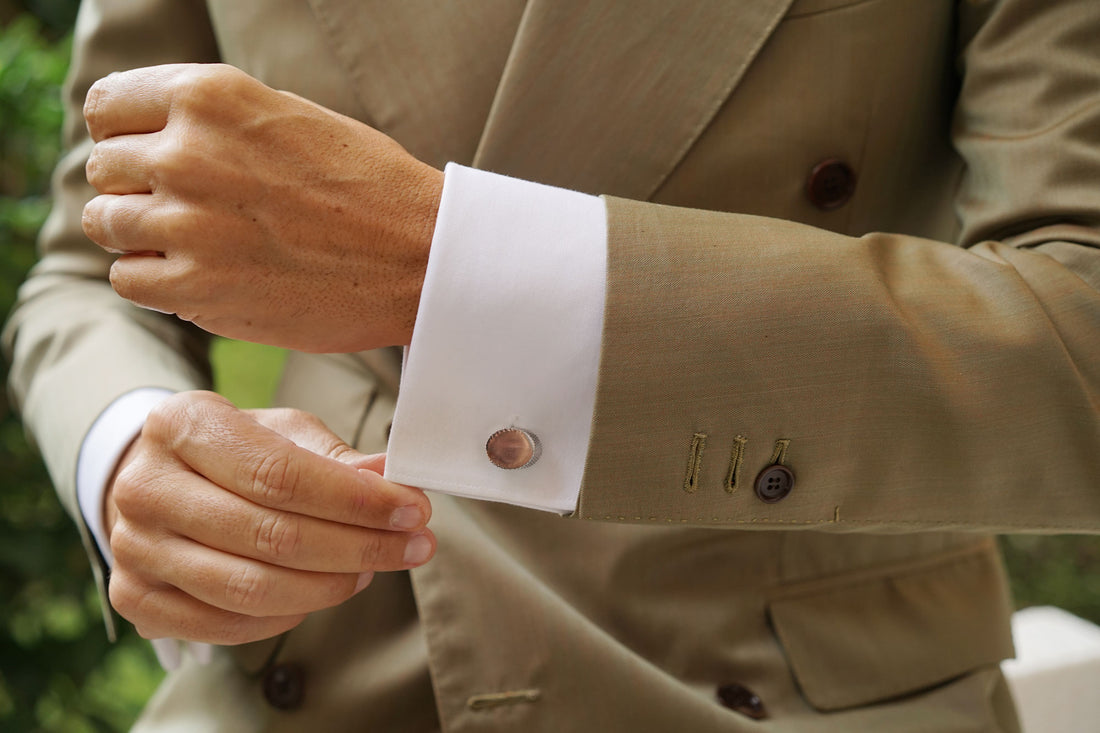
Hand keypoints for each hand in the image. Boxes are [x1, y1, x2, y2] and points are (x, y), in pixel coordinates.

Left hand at [81, 63, 443, 352]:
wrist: (421, 258)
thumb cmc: (368, 186)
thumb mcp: (290, 117)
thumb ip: (214, 119)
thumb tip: (150, 137)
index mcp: (210, 96)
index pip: (107, 106)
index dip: (126, 134)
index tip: (152, 158)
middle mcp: (187, 153)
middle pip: (105, 168)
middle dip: (137, 187)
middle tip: (190, 209)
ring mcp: (188, 224)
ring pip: (106, 224)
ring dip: (141, 236)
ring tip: (196, 244)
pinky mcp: (197, 289)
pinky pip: (128, 279)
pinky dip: (155, 281)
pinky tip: (200, 276)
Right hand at [104, 391, 434, 644]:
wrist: (158, 482)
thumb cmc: (232, 451)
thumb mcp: (281, 432)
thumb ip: (335, 457)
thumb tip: (392, 475)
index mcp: (181, 425)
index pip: (280, 474)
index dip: (355, 500)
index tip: (413, 509)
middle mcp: (144, 487)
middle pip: (271, 536)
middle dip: (359, 546)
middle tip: (414, 545)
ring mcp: (134, 548)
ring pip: (252, 589)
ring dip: (331, 585)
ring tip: (372, 568)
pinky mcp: (136, 599)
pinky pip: (230, 625)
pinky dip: (290, 614)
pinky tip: (325, 590)